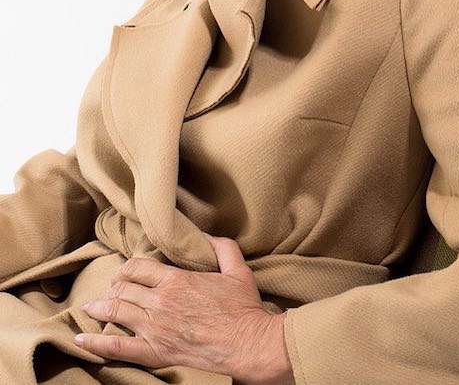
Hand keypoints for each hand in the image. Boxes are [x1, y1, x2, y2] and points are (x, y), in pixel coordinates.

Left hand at [73, 233, 294, 383]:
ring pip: (116, 312)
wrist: (246, 344)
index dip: (128, 268)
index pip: (138, 267)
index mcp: (176, 280)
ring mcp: (154, 328)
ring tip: (91, 307)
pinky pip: (117, 347)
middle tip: (111, 289)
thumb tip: (206, 236)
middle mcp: (160, 302)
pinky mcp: (154, 352)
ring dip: (100, 308)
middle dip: (114, 287)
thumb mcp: (238, 270)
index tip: (127, 272)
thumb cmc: (243, 308)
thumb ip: (222, 247)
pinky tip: (82, 339)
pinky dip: (96, 342)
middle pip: (123, 288)